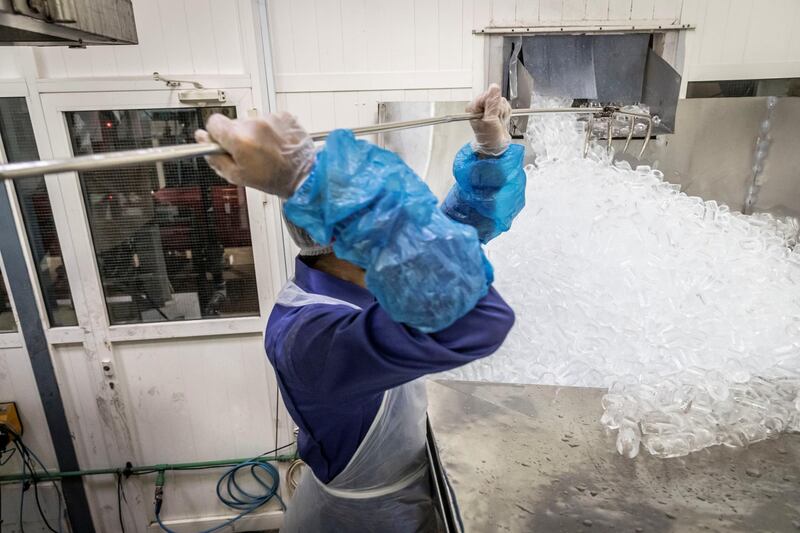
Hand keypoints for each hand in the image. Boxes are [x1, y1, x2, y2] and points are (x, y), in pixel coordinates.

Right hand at [194, 112, 315, 197]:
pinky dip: (271, 130)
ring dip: (255, 134)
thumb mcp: (237, 176)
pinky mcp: (284, 116)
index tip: (221, 141)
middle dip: (237, 136)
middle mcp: (254, 124)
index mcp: (239, 138)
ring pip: (252, 122)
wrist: (305, 176)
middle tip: (249, 154)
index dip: (215, 133)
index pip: (213, 121)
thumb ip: (215, 157)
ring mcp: (271, 118)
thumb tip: (202, 140)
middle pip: (234, 123)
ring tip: (266, 151)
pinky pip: (269, 120)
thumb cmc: (274, 179)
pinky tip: (276, 144)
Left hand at [467, 83, 511, 155]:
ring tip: (499, 122)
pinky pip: (505, 106)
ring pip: (501, 101)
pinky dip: (506, 114)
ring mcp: (489, 108)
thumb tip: (494, 87)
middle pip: (495, 97)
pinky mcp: (496, 110)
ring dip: (503, 112)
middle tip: (497, 120)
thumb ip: (492, 104)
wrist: (496, 146)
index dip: (493, 104)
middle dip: (499, 109)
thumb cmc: (489, 137)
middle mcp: (480, 106)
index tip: (493, 115)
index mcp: (474, 107)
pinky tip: (502, 121)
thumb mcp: (490, 120)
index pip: (487, 95)